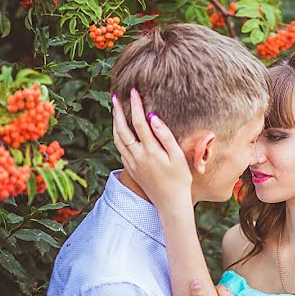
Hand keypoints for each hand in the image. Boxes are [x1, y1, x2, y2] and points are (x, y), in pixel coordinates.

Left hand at [112, 88, 192, 210]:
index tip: (133, 91)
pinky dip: (117, 137)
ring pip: (117, 140)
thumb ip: (165, 136)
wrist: (170, 204)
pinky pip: (120, 150)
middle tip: (115, 97)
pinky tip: (120, 132)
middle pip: (122, 129)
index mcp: (150, 151)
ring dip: (114, 123)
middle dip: (117, 111)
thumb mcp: (177, 157)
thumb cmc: (180, 180)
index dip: (135, 105)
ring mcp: (132, 164)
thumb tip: (153, 117)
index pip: (139, 122)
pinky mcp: (131, 170)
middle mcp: (137, 157)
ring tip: (114, 111)